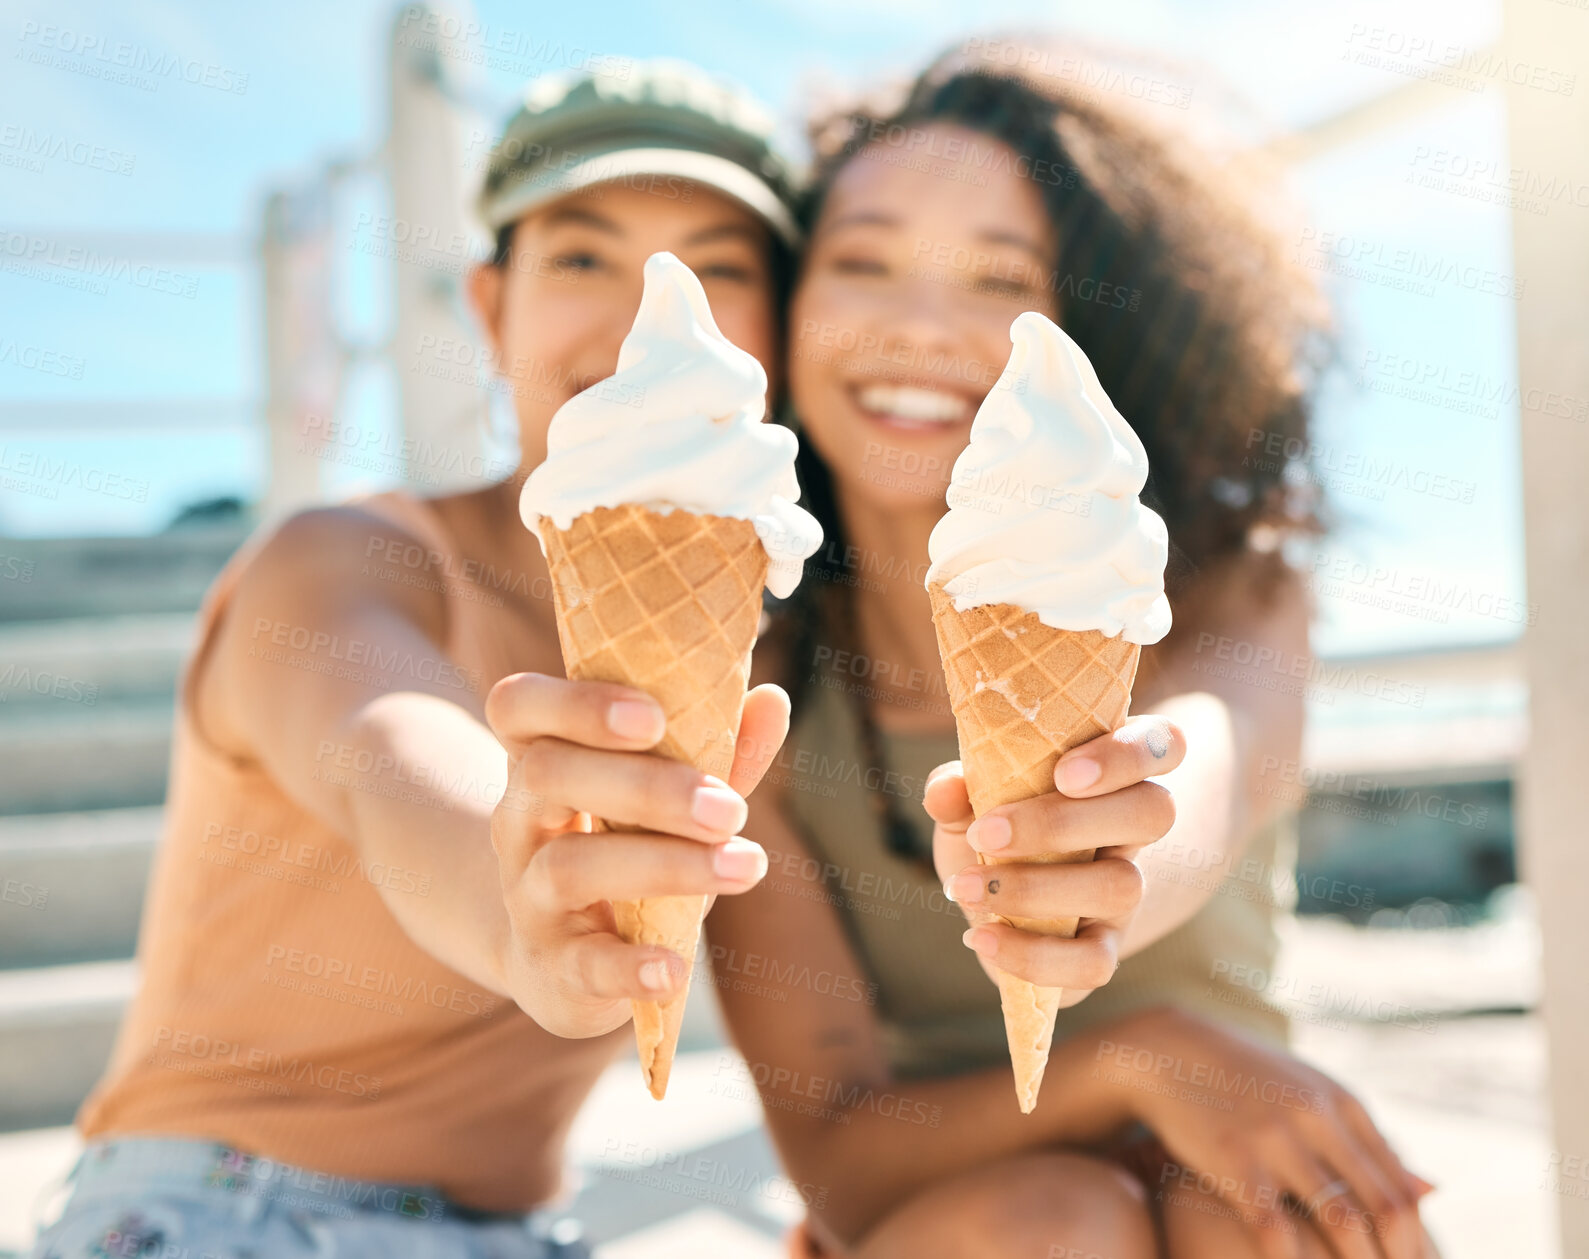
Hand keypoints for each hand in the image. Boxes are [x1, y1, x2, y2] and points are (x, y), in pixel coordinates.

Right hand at [484, 672, 789, 1037]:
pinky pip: (580, 964)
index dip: (575, 703)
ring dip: (666, 866)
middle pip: (549, 775)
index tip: (653, 716)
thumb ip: (713, 752)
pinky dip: (629, 967)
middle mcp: (518, 819)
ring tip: (745, 867)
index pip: (517, 706)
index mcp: (540, 757)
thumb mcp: (661, 799)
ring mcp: (525, 896)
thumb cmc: (621, 851)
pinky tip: (676, 968)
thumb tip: (773, 701)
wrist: (557, 962)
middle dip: (647, 786)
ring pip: (569, 867)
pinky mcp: (550, 968)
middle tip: (731, 809)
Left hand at [925, 715, 1183, 1006]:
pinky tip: (981, 937)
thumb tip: (947, 791)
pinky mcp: (1104, 948)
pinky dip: (1032, 954)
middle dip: (1065, 821)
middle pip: (1153, 811)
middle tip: (987, 833)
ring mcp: (1125, 891)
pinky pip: (1096, 963)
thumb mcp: (968, 802)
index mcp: (1111, 774)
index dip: (1130, 753)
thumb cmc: (993, 831)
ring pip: (1122, 886)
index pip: (1164, 744)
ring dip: (1034, 888)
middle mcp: (1132, 830)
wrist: (1000, 903)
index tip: (1064, 771)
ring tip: (966, 887)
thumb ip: (956, 787)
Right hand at [1103, 1007, 1432, 1258]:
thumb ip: (1368, 1142)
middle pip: (1387, 1210)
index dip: (1415, 1244)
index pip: (1403, 1190)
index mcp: (1345, 1105)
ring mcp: (1278, 1140)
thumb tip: (1434, 1191)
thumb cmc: (1245, 1078)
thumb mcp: (1313, 1096)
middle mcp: (1320, 1119)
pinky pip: (1277, 1230)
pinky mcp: (1235, 1160)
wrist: (1167, 1049)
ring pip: (1343, 1223)